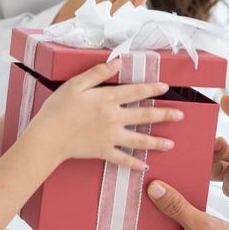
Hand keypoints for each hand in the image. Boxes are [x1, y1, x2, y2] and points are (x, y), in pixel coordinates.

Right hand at [29, 60, 181, 170]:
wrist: (47, 137)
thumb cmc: (58, 108)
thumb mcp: (75, 84)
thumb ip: (97, 73)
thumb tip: (117, 63)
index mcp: (107, 98)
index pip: (136, 91)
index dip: (152, 88)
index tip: (166, 87)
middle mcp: (114, 118)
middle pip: (145, 116)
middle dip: (165, 115)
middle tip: (181, 115)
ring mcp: (110, 137)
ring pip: (140, 140)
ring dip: (157, 142)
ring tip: (171, 144)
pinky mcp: (104, 152)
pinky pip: (123, 159)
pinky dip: (135, 163)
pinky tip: (145, 166)